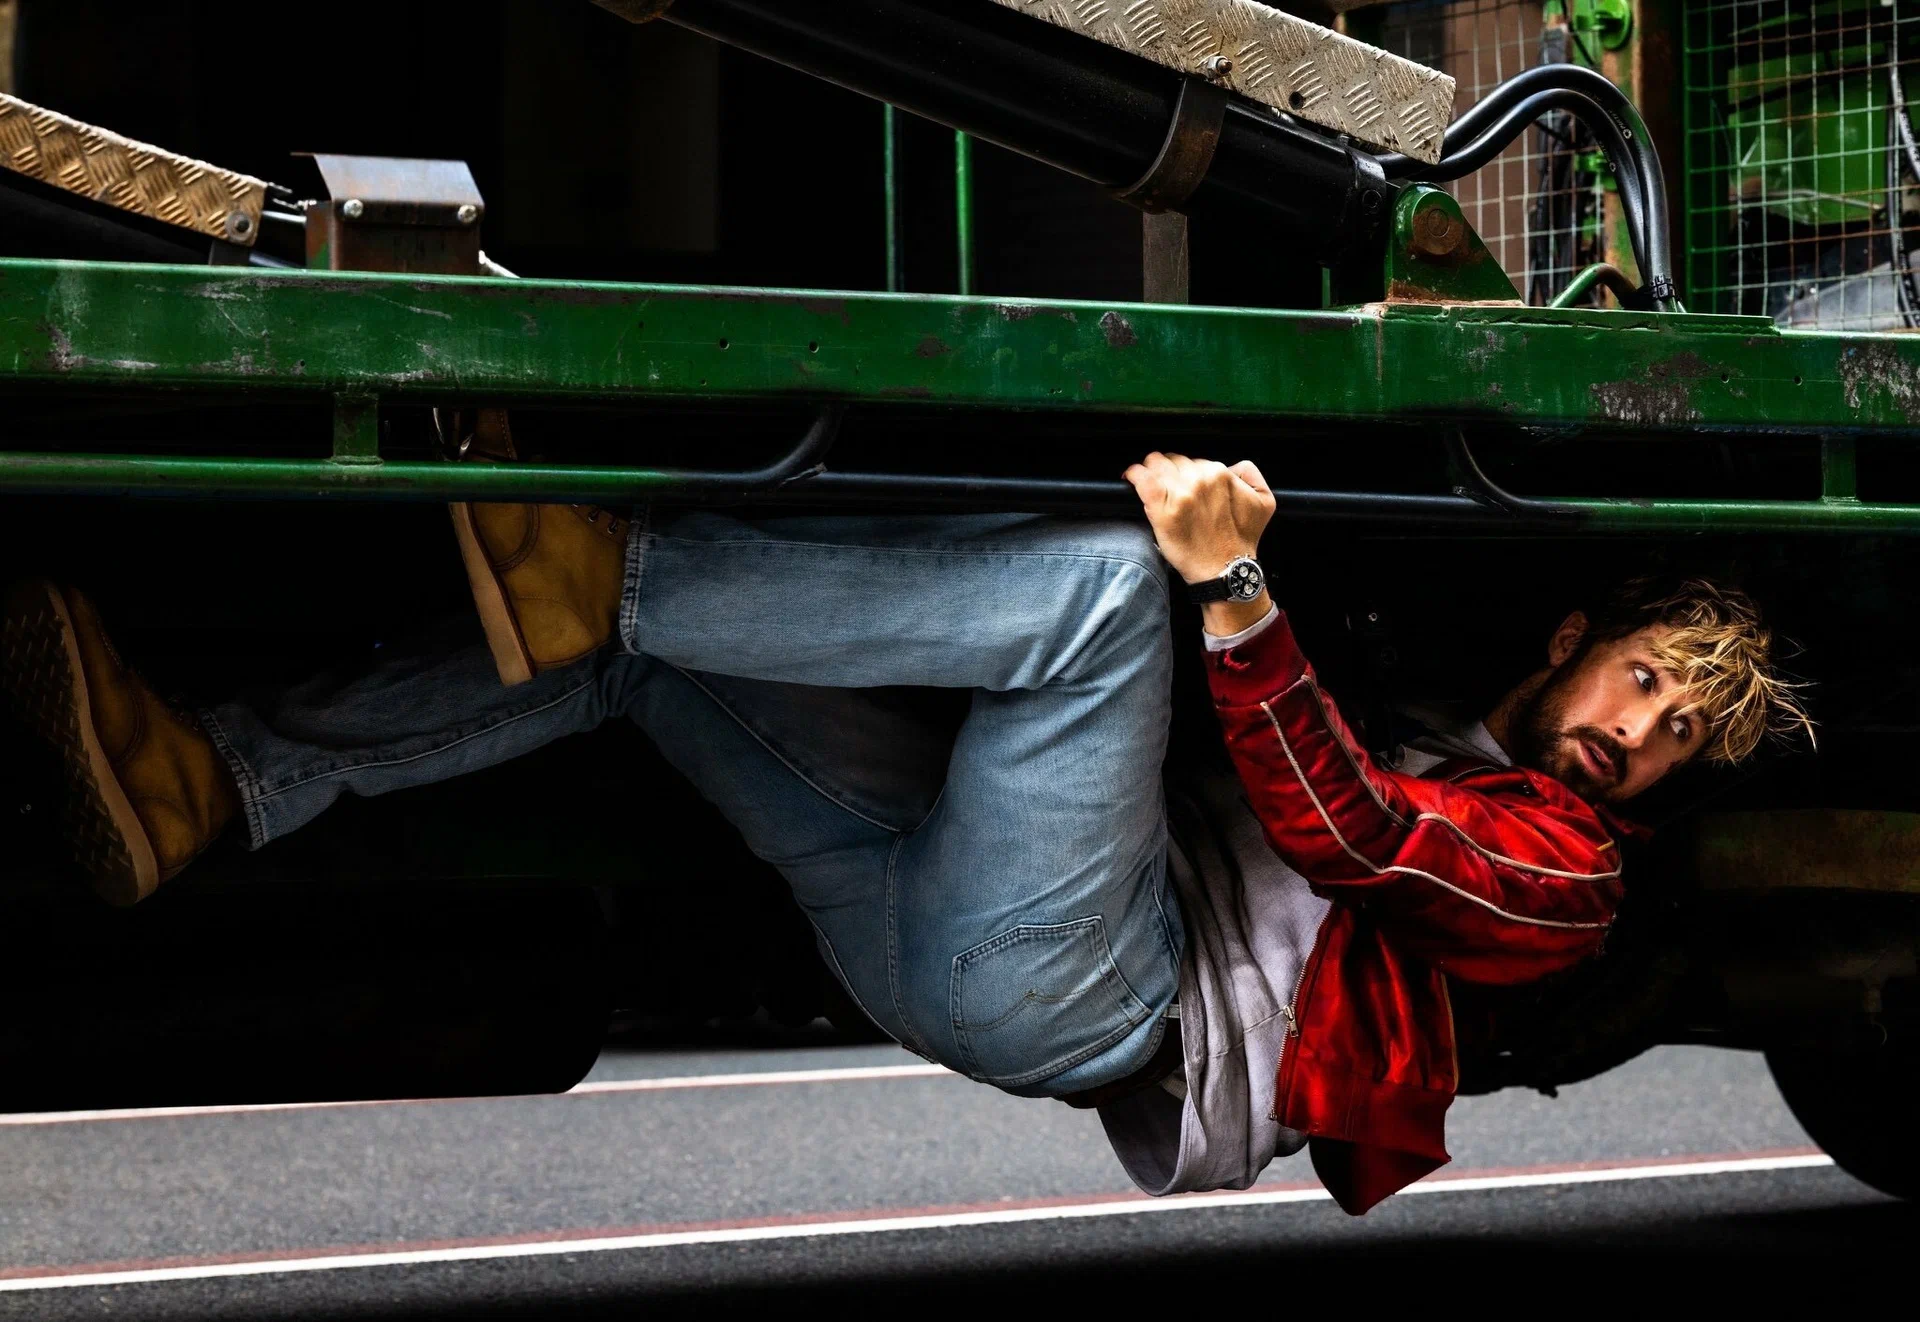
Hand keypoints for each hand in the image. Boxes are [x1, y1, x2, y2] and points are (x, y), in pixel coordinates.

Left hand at [1123, 451, 1275, 585]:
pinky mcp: (1161, 508)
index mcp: (1220, 474)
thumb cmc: (1241, 541)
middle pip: (1173, 461)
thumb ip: (1250, 474)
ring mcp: (1180, 493)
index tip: (1184, 484)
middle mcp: (1200, 480)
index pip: (1195, 461)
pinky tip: (1131, 478)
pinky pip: (1140, 478)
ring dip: (1150, 470)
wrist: (1225, 570)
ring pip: (1155, 464)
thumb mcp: (1264, 501)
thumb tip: (1230, 466)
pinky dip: (1133, 474)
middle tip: (1168, 488)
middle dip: (1169, 471)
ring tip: (1149, 482)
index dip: (1187, 473)